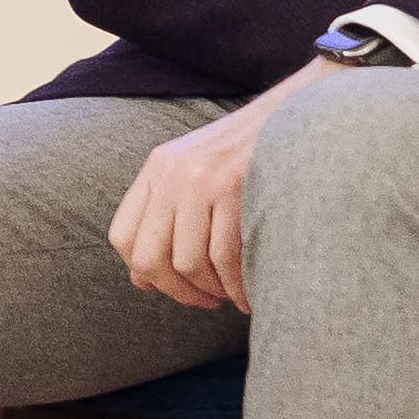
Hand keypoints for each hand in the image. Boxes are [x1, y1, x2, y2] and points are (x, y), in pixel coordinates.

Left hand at [104, 60, 341, 310]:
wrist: (296, 117)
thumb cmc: (250, 157)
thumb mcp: (196, 173)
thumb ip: (165, 219)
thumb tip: (142, 282)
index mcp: (157, 169)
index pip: (122, 237)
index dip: (143, 271)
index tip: (171, 284)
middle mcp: (171, 173)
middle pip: (150, 258)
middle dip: (177, 291)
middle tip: (204, 301)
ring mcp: (200, 180)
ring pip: (188, 262)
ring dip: (210, 292)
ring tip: (229, 297)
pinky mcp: (233, 188)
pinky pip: (225, 258)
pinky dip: (235, 288)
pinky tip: (246, 296)